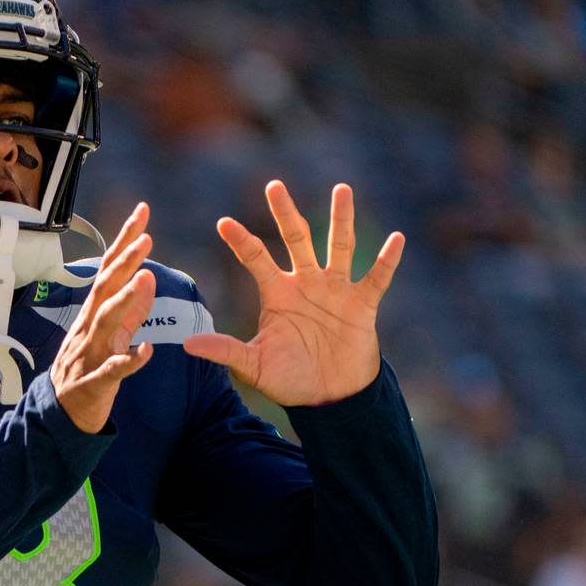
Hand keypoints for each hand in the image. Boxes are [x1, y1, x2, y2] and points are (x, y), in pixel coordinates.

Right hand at [51, 203, 155, 431]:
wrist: (61, 413)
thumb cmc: (89, 367)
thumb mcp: (113, 333)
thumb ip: (132, 308)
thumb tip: (148, 277)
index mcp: (95, 312)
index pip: (111, 269)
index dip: (125, 241)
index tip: (142, 212)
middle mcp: (88, 326)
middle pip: (106, 287)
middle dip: (124, 261)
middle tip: (145, 236)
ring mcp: (89, 353)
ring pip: (105, 321)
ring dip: (125, 300)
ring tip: (145, 278)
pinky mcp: (94, 382)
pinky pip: (112, 370)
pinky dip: (128, 361)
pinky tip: (145, 351)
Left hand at [184, 181, 403, 405]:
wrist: (329, 399)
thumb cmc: (290, 379)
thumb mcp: (253, 365)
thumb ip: (225, 350)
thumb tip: (187, 345)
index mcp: (277, 293)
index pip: (256, 259)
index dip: (241, 241)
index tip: (224, 223)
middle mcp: (306, 283)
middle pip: (295, 239)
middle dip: (285, 213)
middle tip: (273, 186)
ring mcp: (335, 290)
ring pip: (338, 246)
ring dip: (341, 219)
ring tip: (341, 190)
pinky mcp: (362, 305)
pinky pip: (376, 278)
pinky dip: (387, 261)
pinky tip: (397, 239)